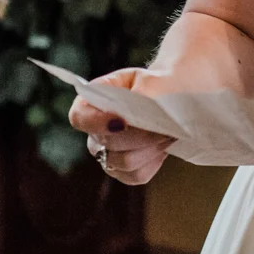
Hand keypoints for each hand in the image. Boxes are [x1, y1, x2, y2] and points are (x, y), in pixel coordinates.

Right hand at [68, 67, 176, 185]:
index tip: (122, 122)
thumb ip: (146, 91)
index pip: (80, 117)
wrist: (173, 95)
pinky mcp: (121, 170)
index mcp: (94, 99)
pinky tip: (162, 147)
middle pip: (109, 143)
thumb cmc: (161, 83)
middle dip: (142, 135)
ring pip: (125, 162)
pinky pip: (136, 175)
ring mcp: (105, 151)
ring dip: (151, 148)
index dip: (96, 123)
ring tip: (169, 133)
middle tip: (167, 125)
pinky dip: (154, 161)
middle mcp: (94, 128)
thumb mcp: (156, 79)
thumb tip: (139, 111)